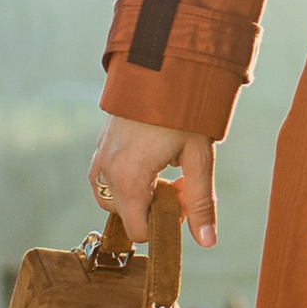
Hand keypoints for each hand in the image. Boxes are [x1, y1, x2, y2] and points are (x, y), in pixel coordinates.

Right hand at [87, 117, 218, 248]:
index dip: (167, 223)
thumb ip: (202, 202)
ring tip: (168, 168)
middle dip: (156, 207)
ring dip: (143, 193)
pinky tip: (154, 156)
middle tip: (182, 181)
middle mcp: (106, 172)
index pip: (139, 230)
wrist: (159, 65)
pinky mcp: (100, 144)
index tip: (186, 199)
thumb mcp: (199, 157)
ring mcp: (99, 157)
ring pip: (116, 198)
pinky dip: (131, 178)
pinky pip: (109, 177)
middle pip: (129, 215)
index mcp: (128, 180)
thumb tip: (207, 242)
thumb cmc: (183, 110)